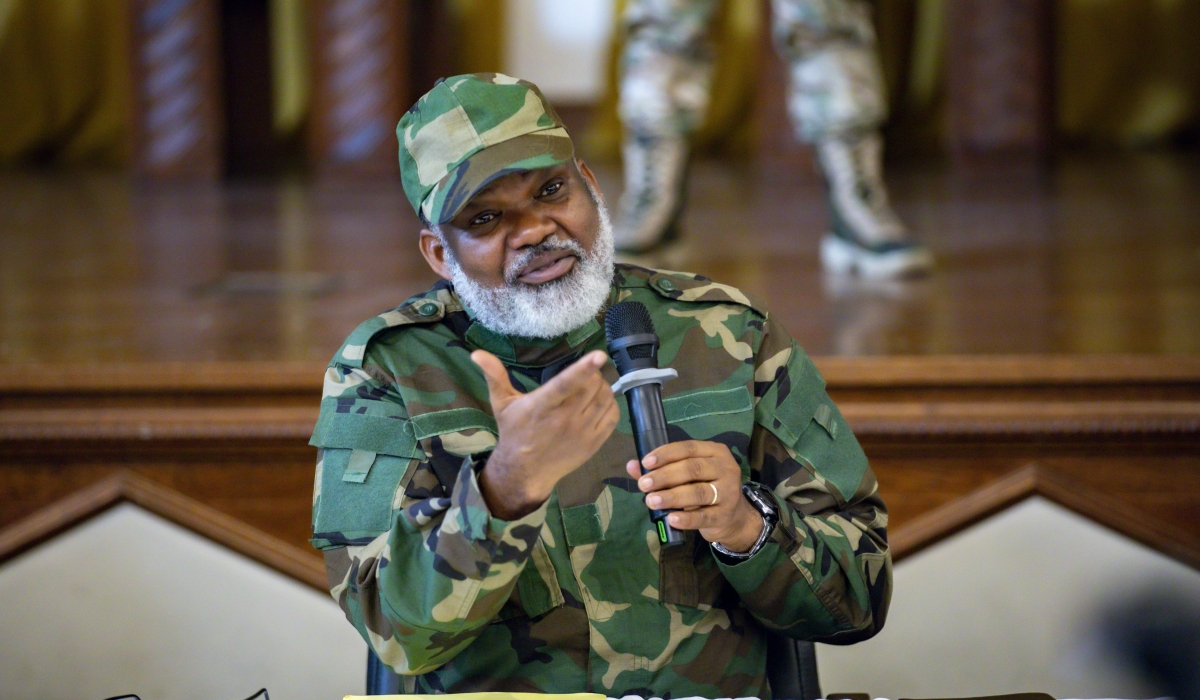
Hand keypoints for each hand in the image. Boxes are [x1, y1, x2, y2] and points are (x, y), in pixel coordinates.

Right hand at [473, 349, 619, 519]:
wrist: (525, 472)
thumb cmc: (514, 432)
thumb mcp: (502, 403)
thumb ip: (494, 376)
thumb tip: (476, 353)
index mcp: (542, 407)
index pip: (566, 384)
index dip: (583, 369)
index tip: (599, 355)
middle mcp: (564, 420)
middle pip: (592, 387)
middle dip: (592, 373)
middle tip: (585, 373)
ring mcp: (582, 433)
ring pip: (605, 399)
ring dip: (602, 386)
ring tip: (591, 385)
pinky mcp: (594, 443)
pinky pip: (613, 416)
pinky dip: (610, 403)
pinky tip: (599, 401)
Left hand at [626, 441, 762, 552]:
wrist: (733, 517)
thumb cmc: (705, 488)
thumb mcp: (687, 475)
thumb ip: (660, 469)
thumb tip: (632, 465)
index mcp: (715, 452)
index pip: (688, 448)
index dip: (666, 454)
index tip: (646, 462)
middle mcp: (725, 468)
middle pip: (692, 469)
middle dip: (664, 476)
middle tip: (643, 484)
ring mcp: (728, 492)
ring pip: (698, 492)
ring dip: (672, 496)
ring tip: (651, 501)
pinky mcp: (725, 515)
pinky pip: (704, 516)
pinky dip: (686, 518)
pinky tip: (671, 518)